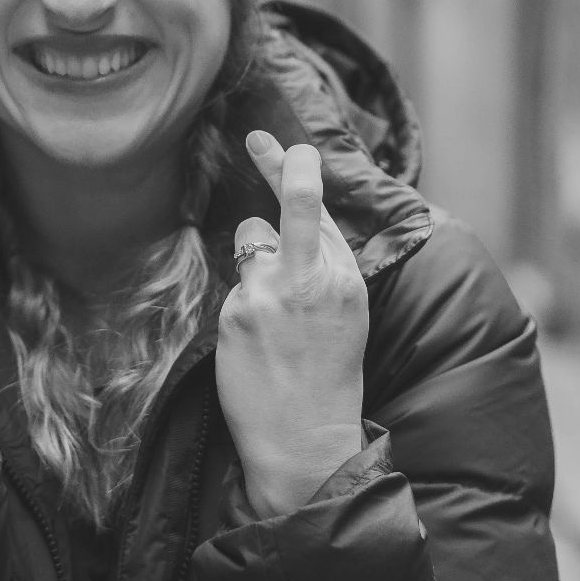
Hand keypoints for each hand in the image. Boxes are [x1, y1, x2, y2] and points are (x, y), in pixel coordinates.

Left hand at [217, 131, 368, 517]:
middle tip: (259, 137)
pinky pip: (233, 287)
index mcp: (346, 279)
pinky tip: (255, 347)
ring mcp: (274, 292)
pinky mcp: (240, 311)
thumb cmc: (325, 382)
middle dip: (282, 166)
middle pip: (297, 202)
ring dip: (252, 260)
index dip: (298, 171)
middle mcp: (315, 277)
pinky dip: (240, 308)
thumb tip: (281, 226)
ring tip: (268, 314)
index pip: (321, 211)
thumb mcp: (343, 318)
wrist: (308, 443)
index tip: (283, 146)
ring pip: (250, 239)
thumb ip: (320, 269)